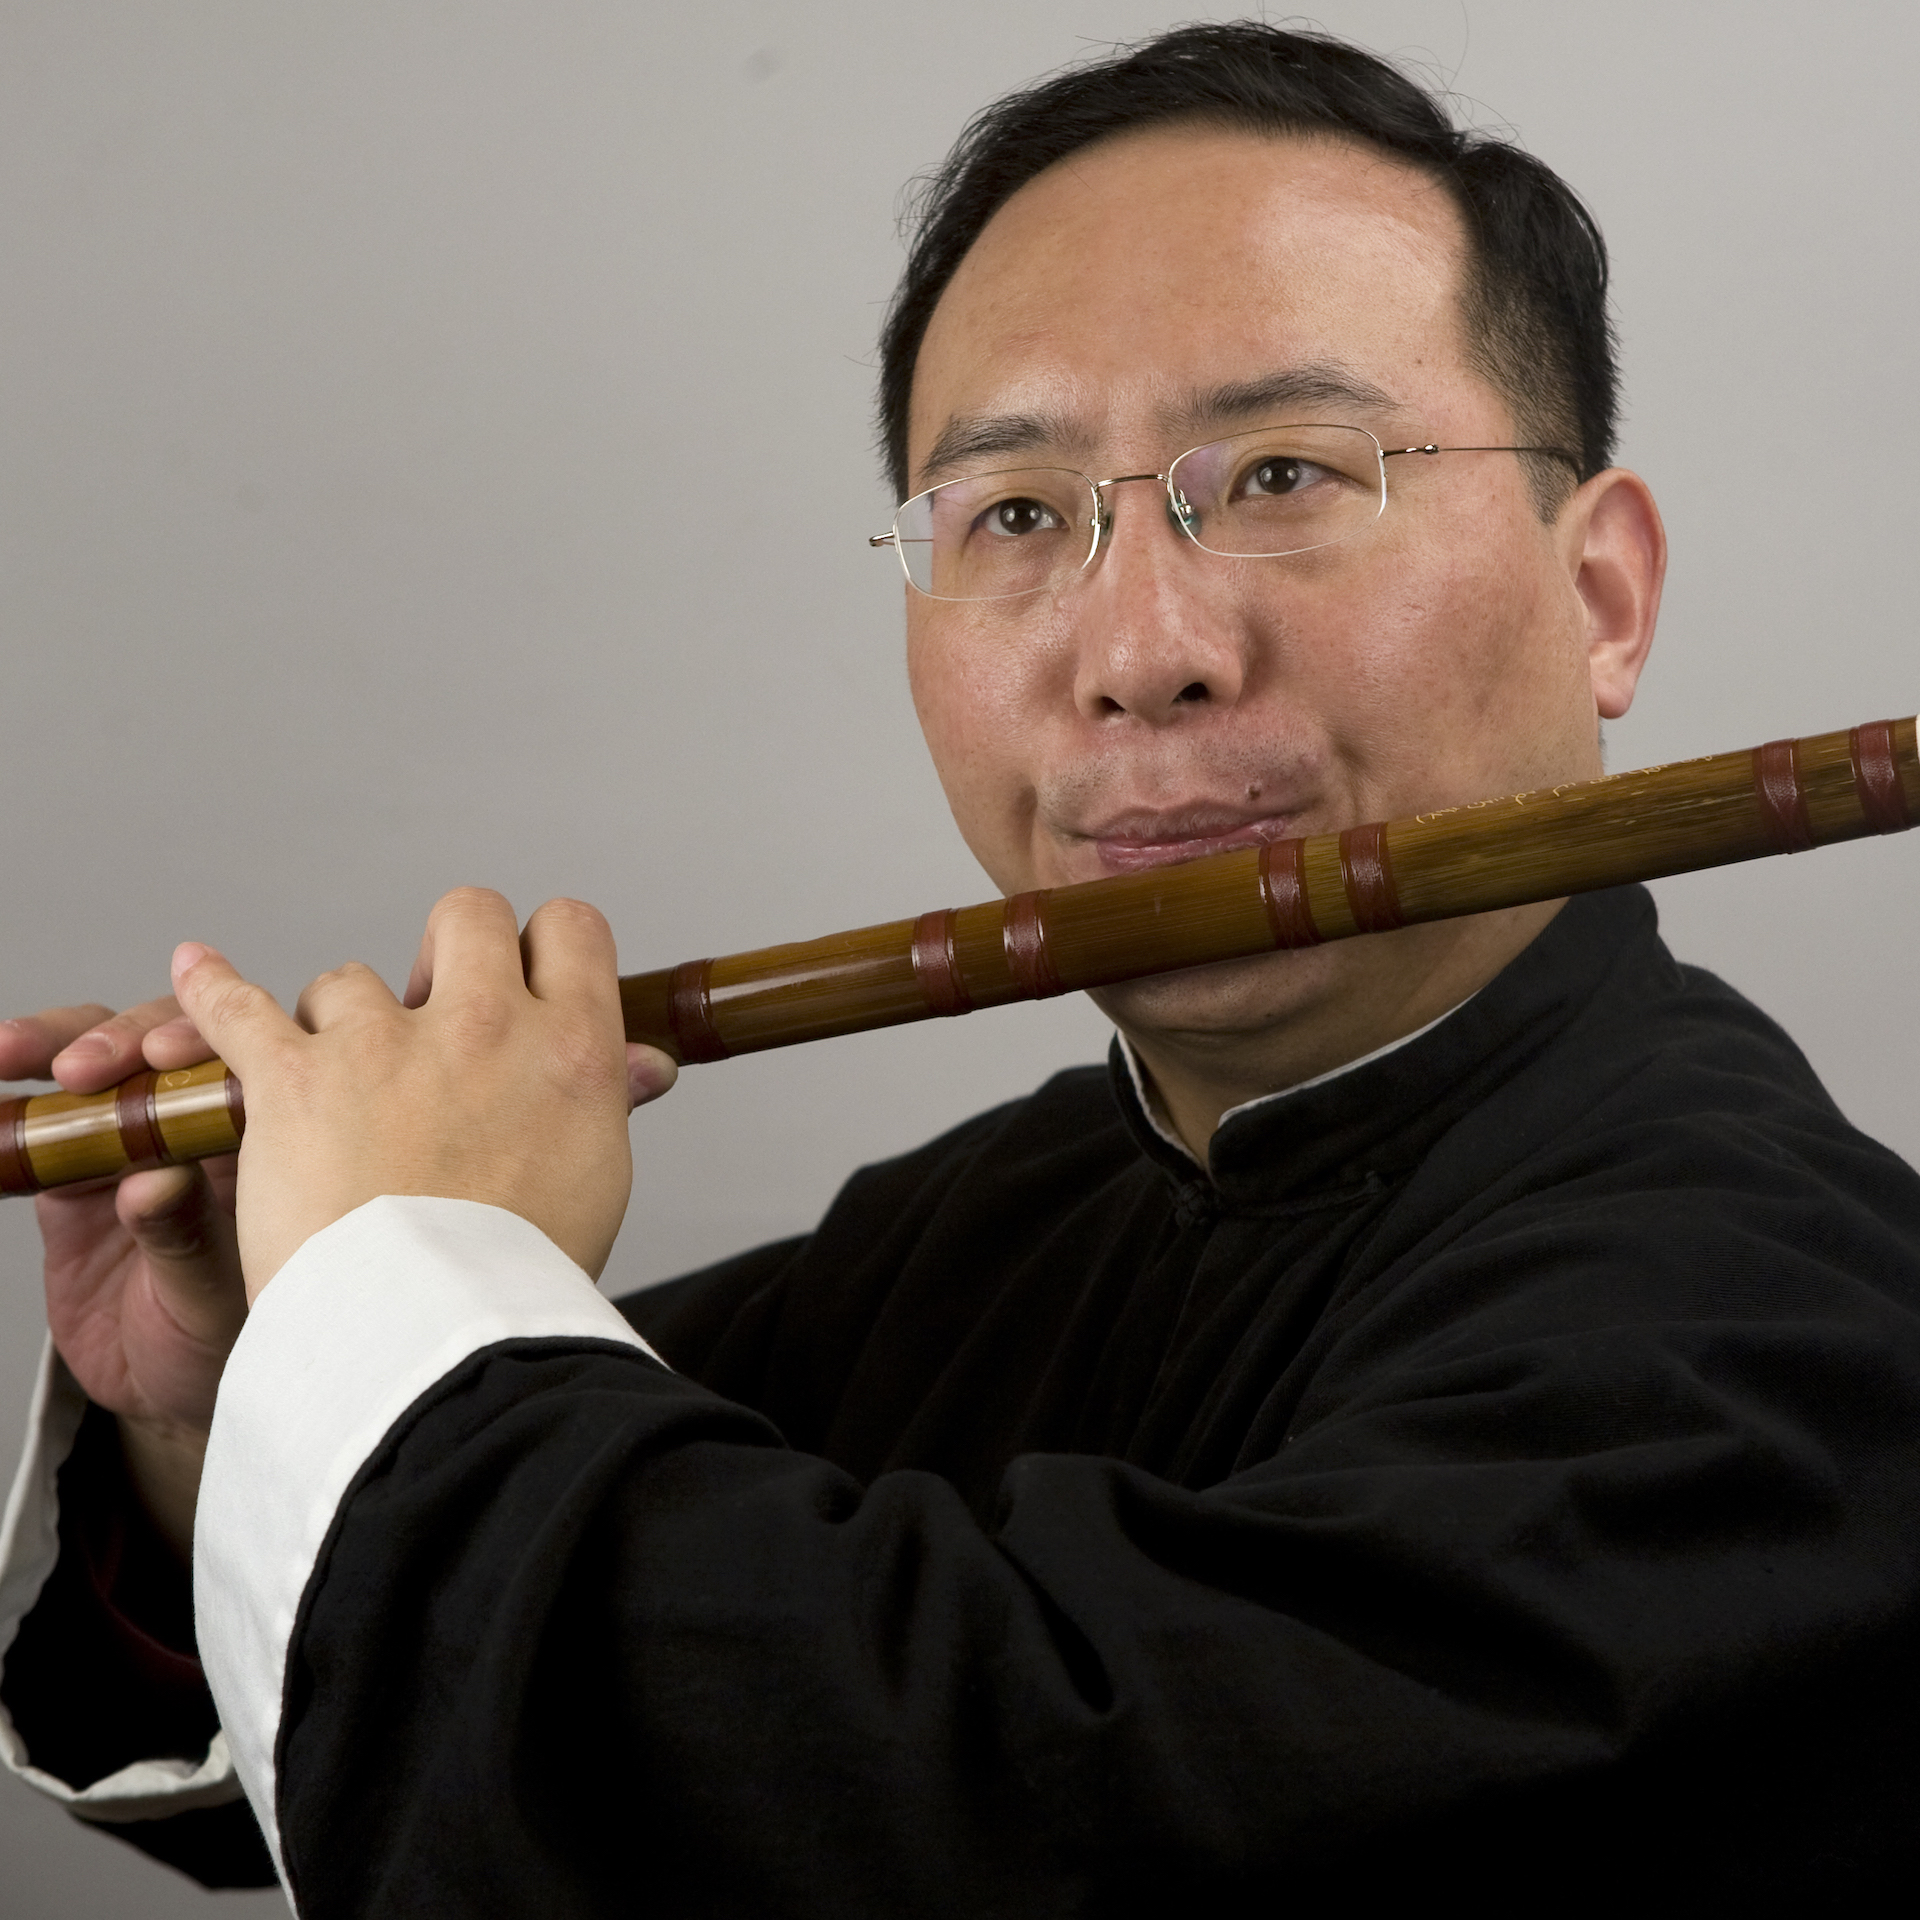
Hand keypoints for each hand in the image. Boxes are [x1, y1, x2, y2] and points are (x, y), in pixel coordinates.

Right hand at [1, 999, 244, 1558]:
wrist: (171, 1395)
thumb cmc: (224, 1339)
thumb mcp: (214, 1298)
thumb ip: (186, 1238)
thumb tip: (152, 1182)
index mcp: (265, 1139)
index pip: (243, 1059)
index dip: (203, 1039)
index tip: (163, 1053)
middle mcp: (200, 1127)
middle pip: (166, 1045)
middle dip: (122, 1039)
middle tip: (85, 1067)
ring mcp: (134, 1144)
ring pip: (100, 1068)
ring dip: (57, 1043)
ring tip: (13, 1052)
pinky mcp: (75, 1175)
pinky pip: (41, 1125)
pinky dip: (9, 1104)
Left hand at [171, 888, 673, 1303]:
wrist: (438, 1338)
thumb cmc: (523, 1277)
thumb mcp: (599, 1178)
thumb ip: (607, 1101)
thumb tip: (649, 1062)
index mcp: (572, 1048)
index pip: (572, 929)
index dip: (544, 945)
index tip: (525, 971)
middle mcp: (485, 1025)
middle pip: (467, 915)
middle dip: (447, 951)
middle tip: (430, 1007)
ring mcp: (384, 1046)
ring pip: (348, 982)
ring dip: (337, 1025)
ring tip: (330, 1086)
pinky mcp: (294, 1079)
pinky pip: (236, 1007)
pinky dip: (211, 990)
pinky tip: (196, 970)